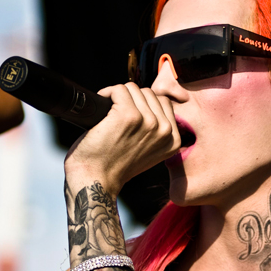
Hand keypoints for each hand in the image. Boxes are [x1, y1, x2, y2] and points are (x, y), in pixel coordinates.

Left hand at [64, 82, 180, 195]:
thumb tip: (150, 105)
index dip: (144, 105)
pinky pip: (119, 89)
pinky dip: (106, 94)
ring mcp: (148, 122)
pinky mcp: (128, 116)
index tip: (131, 116)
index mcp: (173, 140)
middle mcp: (165, 131)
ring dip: (118, 97)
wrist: (97, 181)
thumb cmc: (115, 167)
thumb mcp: (148, 152)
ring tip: (109, 115)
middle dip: (131, 100)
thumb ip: (156, 132)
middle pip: (149, 93)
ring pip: (134, 89)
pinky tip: (101, 109)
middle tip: (117, 117)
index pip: (164, 102)